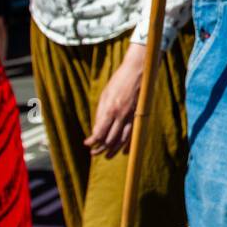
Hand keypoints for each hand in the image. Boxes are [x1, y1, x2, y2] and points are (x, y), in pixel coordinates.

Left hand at [84, 41, 147, 157]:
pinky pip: (133, 135)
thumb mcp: (105, 94)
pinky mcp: (139, 116)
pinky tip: (123, 151)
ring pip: (122, 140)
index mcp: (110, 109)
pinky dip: (127, 145)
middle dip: (101, 148)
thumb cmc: (119, 81)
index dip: (93, 141)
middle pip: (110, 139)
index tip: (87, 144)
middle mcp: (121, 116)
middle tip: (94, 153)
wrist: (137, 70)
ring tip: (106, 156)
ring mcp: (132, 116)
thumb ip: (100, 113)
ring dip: (113, 150)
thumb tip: (96, 130)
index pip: (100, 132)